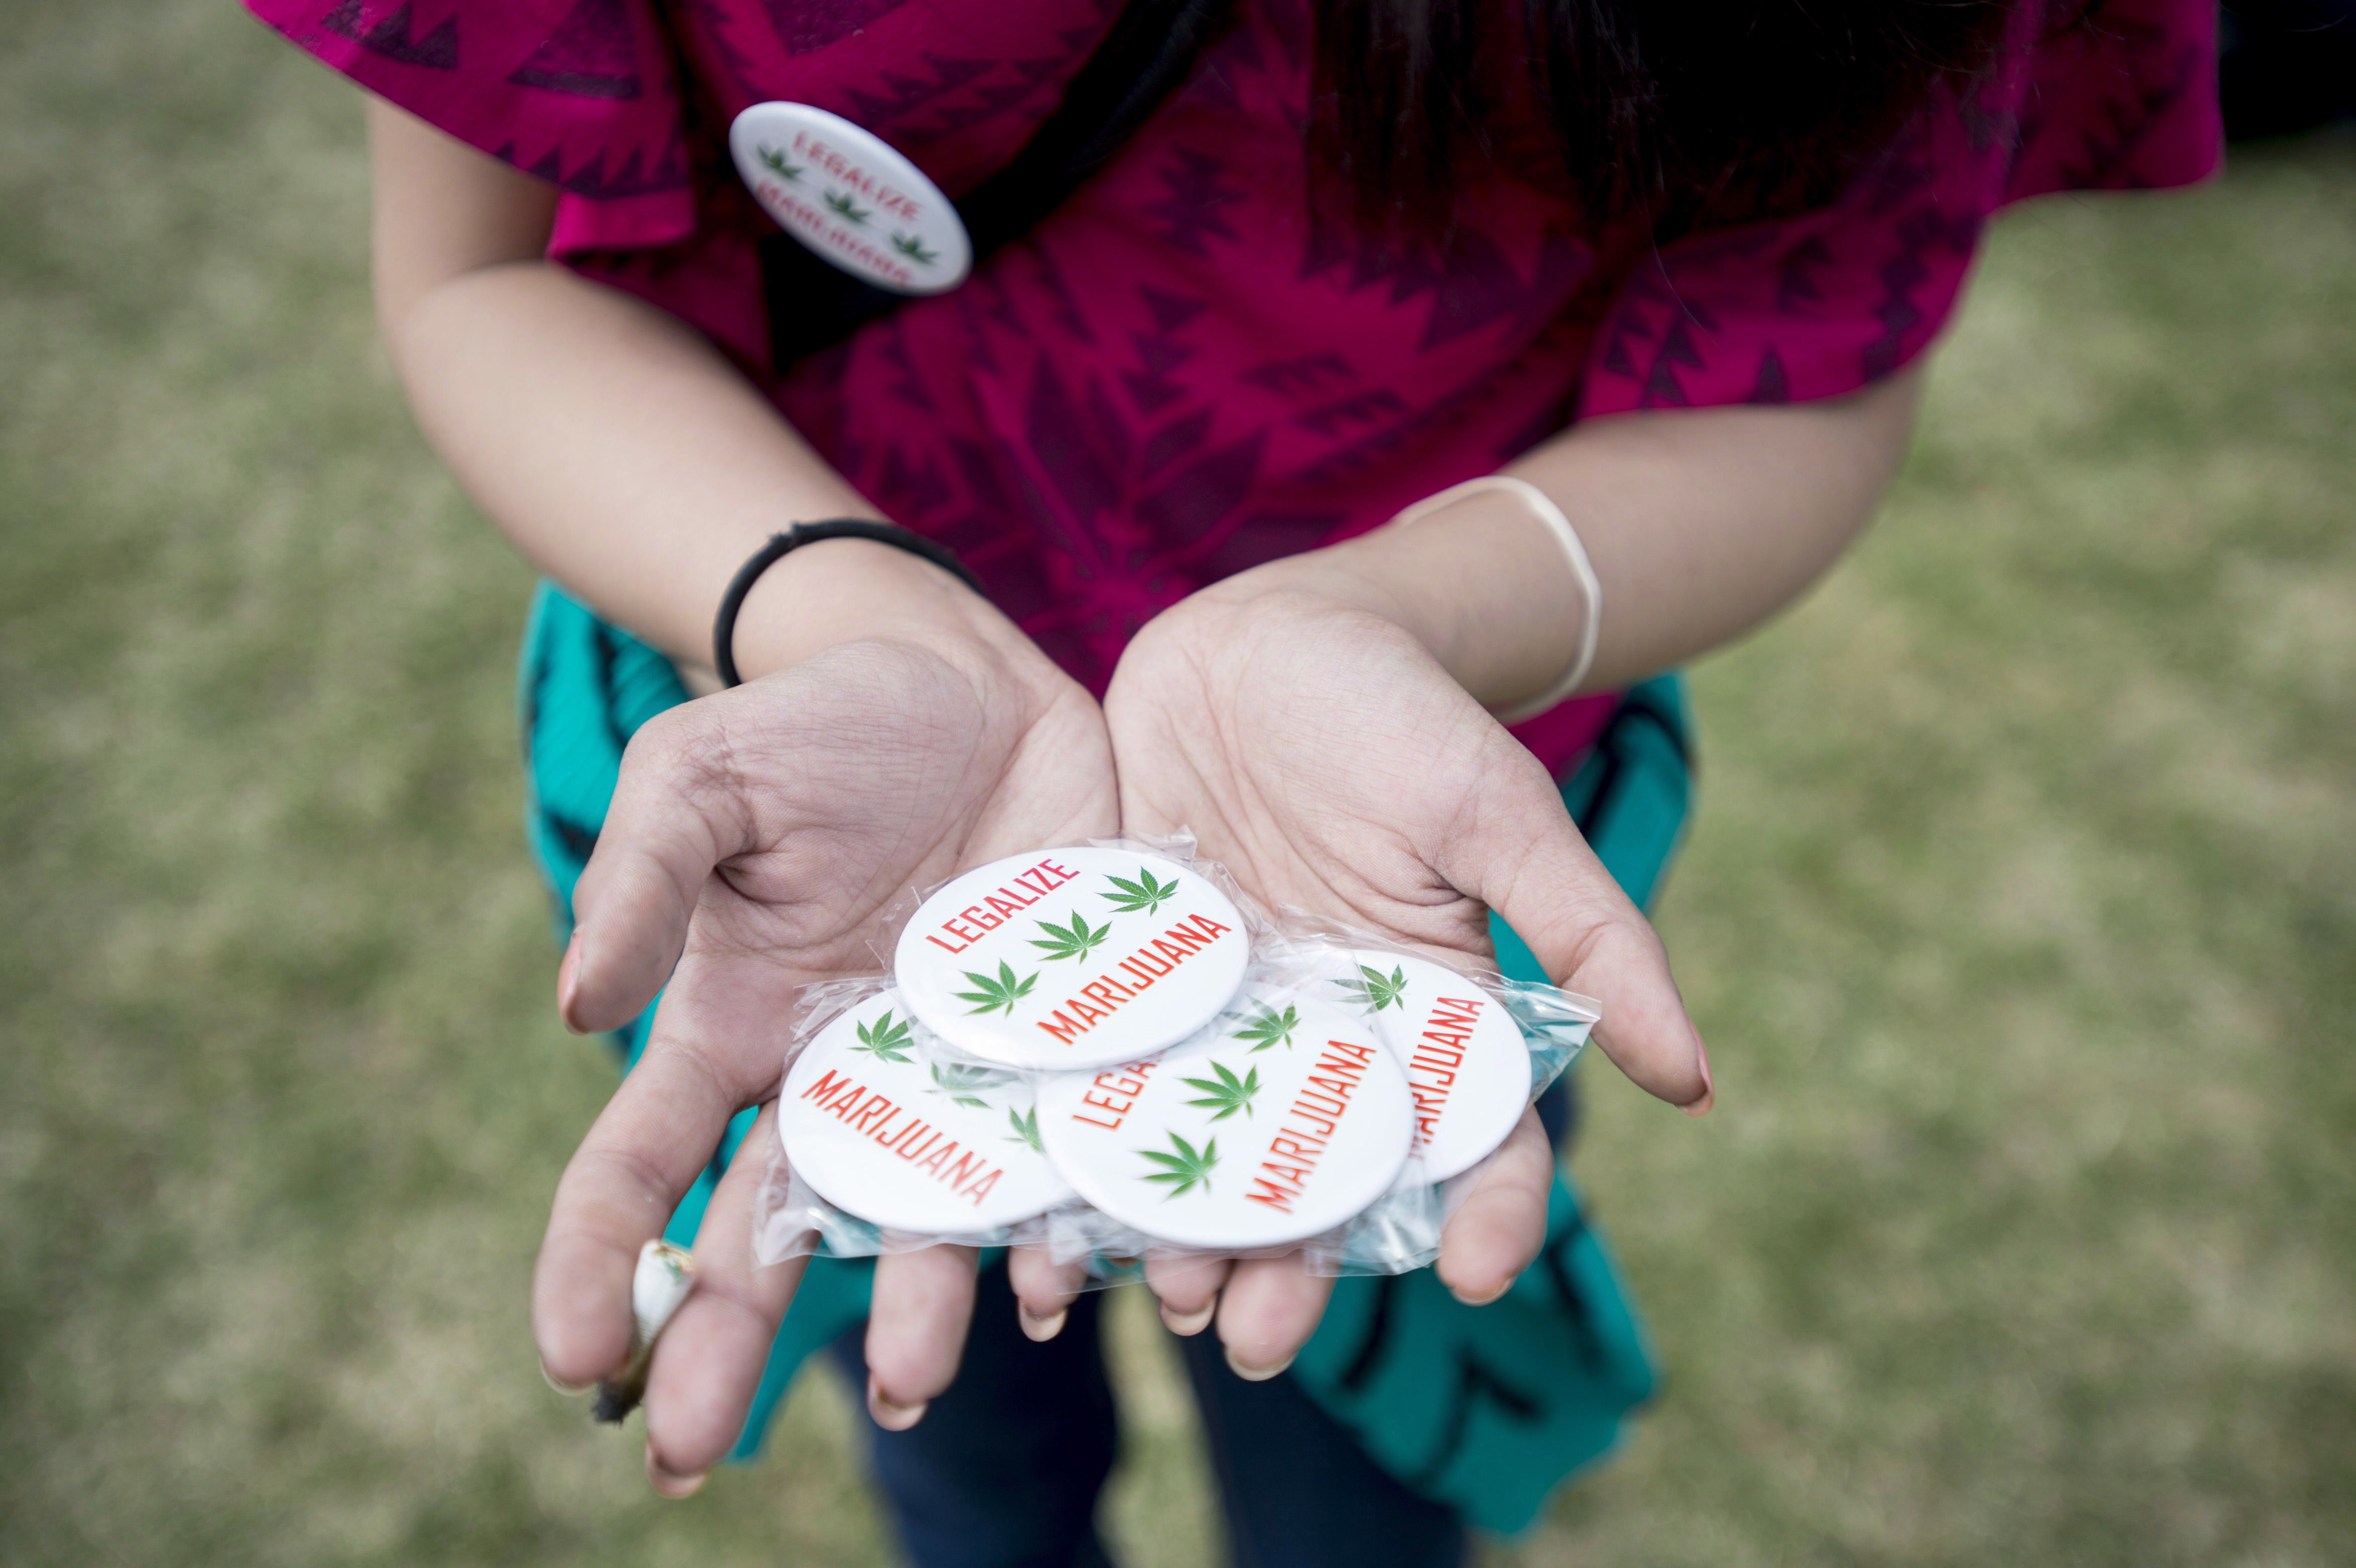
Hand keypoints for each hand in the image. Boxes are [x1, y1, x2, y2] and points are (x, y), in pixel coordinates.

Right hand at [533, 543, 1116, 1492]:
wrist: (969, 681)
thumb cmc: (814, 726)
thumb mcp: (703, 777)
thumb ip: (641, 882)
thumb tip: (574, 1008)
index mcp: (732, 1029)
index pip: (639, 1166)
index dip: (595, 1263)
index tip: (572, 1357)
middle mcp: (837, 1080)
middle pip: (769, 1233)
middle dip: (725, 1342)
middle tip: (685, 1455)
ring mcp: (953, 1076)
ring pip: (925, 1221)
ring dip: (917, 1306)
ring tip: (919, 1384)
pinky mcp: (1060, 1046)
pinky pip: (1058, 1157)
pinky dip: (1064, 1224)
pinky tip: (1066, 1281)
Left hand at [1101, 570, 1709, 1372]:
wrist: (1271, 635)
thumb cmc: (1405, 718)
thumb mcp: (1500, 816)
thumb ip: (1589, 941)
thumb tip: (1698, 1081)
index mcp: (1425, 1017)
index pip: (1472, 1146)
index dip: (1480, 1217)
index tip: (1472, 1278)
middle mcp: (1322, 1041)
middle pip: (1320, 1183)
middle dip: (1293, 1268)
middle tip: (1254, 1340)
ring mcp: (1219, 1020)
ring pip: (1205, 1156)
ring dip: (1182, 1234)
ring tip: (1160, 1297)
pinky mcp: (1126, 982)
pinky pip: (1103, 1078)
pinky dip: (1076, 1146)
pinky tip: (1043, 1209)